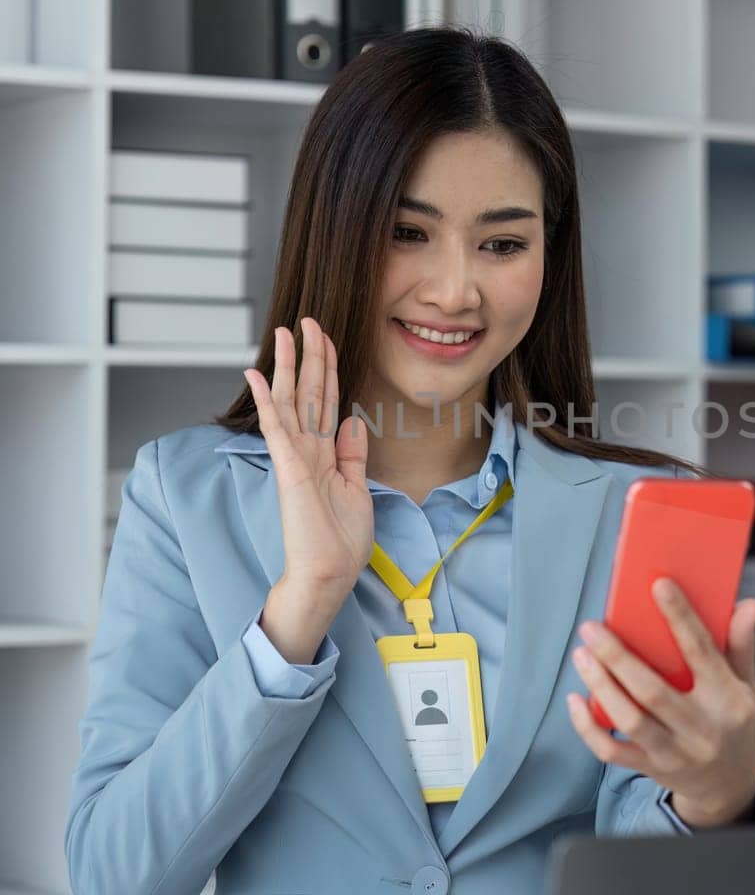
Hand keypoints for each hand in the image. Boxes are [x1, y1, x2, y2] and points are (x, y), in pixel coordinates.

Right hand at [242, 317, 373, 597]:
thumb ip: (351, 455)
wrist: (328, 574)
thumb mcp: (357, 488)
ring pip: (292, 401)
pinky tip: (257, 375)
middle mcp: (308, 450)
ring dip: (287, 365)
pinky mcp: (289, 469)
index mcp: (325, 454)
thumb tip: (352, 421)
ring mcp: (296, 458)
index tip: (325, 339)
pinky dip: (267, 401)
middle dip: (308, 355)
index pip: (327, 401)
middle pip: (309, 392)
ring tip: (282, 332)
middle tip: (305, 320)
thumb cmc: (340, 541)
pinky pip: (277, 427)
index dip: (328, 368)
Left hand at [566, 579, 754, 827]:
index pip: (702, 652)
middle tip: (592, 627)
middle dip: (617, 656)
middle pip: (652, 690)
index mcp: (726, 699)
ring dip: (600, 685)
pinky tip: (575, 699)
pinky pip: (611, 751)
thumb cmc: (734, 724)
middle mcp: (700, 727)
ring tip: (581, 655)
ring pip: (629, 719)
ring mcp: (673, 752)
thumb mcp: (748, 686)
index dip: (680, 617)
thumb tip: (749, 605)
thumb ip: (741, 646)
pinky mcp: (650, 768)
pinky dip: (587, 727)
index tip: (658, 586)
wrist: (729, 784)